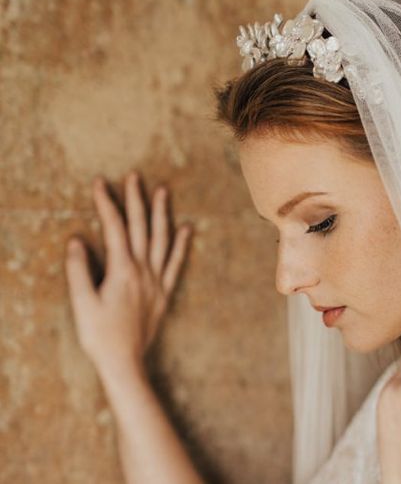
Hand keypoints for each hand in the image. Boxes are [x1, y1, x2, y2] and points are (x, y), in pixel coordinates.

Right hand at [64, 170, 192, 378]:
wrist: (125, 362)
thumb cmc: (100, 336)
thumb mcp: (83, 304)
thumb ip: (79, 271)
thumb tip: (77, 241)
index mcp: (121, 270)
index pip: (115, 229)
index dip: (108, 204)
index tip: (101, 183)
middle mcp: (143, 270)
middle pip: (141, 227)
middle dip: (136, 200)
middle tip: (134, 176)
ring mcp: (157, 280)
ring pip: (161, 239)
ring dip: (161, 214)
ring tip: (162, 191)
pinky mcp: (164, 292)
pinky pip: (176, 263)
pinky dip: (182, 244)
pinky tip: (187, 229)